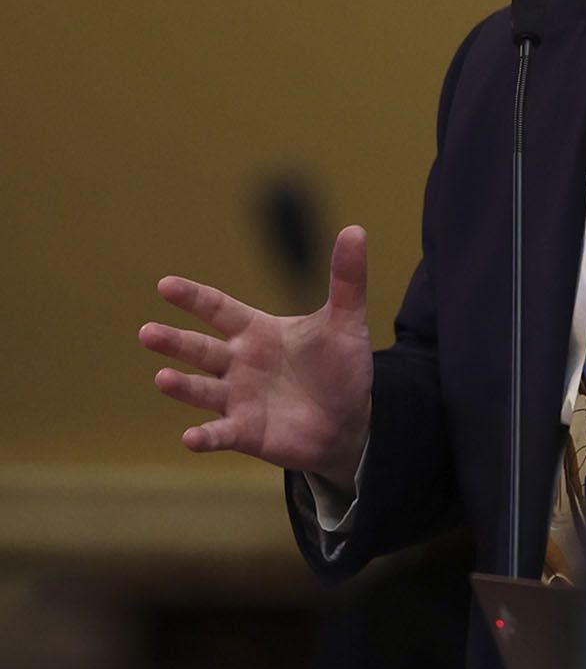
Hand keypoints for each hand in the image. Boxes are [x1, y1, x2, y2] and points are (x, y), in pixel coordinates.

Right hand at [141, 225, 374, 485]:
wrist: (352, 419)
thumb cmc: (341, 367)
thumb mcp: (346, 322)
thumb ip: (347, 280)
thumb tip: (356, 229)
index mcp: (255, 331)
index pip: (217, 308)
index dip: (193, 298)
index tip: (166, 285)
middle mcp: (238, 363)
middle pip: (199, 349)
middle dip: (174, 341)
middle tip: (147, 332)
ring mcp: (237, 399)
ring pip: (201, 390)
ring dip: (181, 386)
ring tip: (162, 378)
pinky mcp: (245, 432)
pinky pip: (220, 434)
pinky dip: (204, 437)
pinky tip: (190, 439)